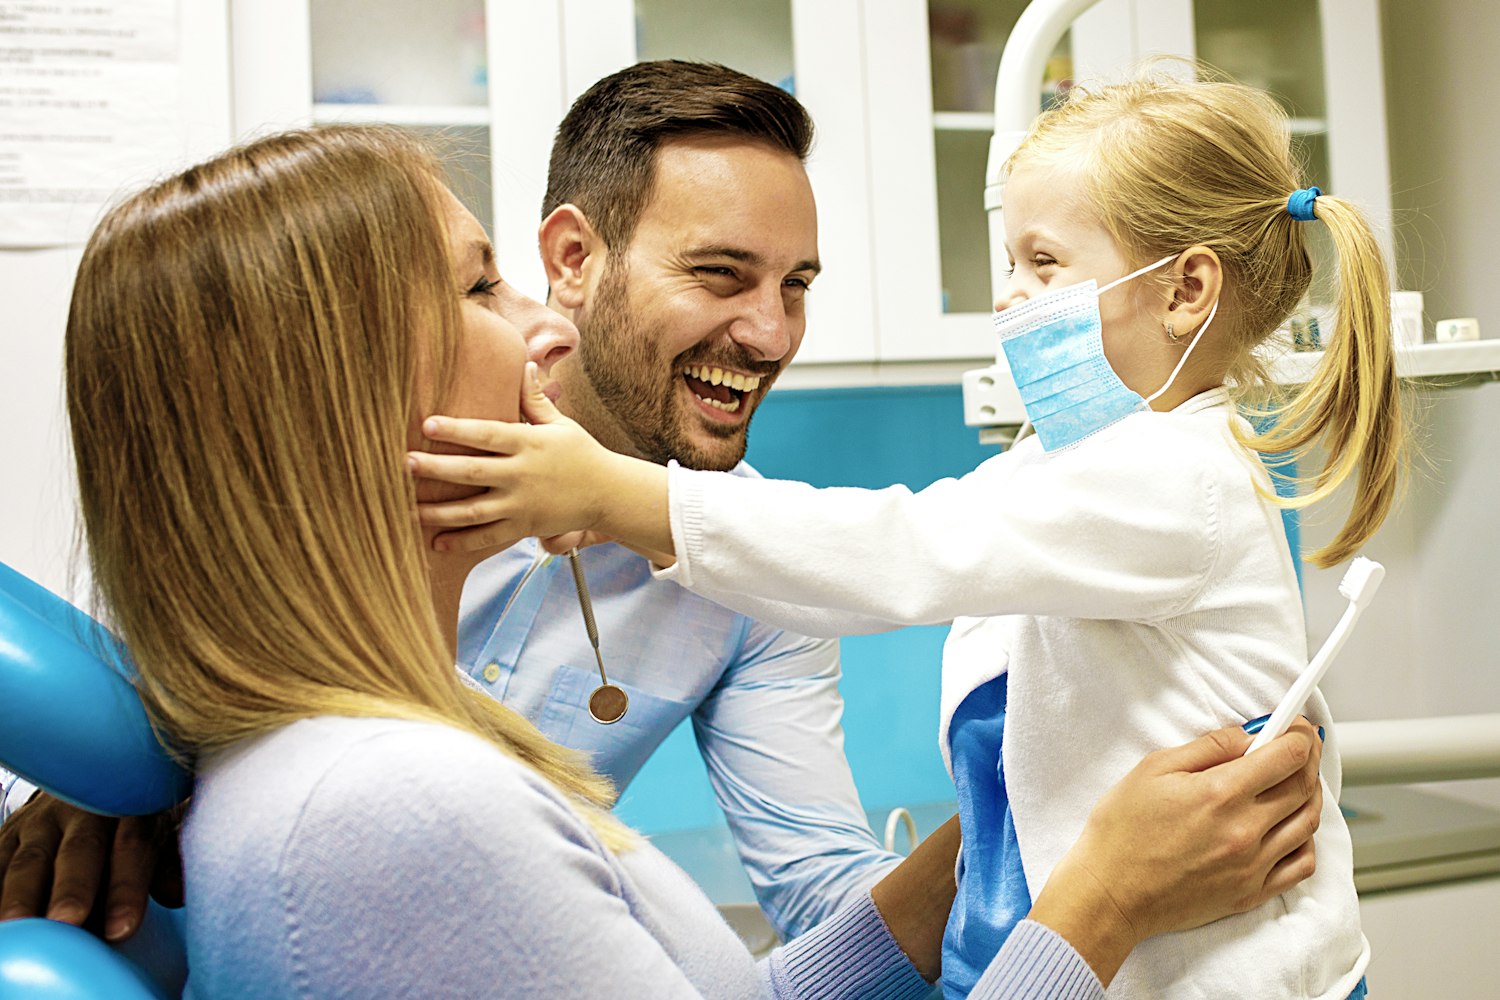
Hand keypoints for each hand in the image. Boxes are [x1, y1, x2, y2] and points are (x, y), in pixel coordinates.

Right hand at [0, 792, 183, 941]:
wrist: (86, 785)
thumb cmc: (129, 821)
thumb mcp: (157, 833)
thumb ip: (169, 864)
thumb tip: (180, 893)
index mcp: (129, 808)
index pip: (133, 846)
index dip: (127, 888)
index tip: (123, 928)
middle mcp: (82, 810)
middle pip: (79, 850)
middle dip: (73, 887)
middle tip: (68, 920)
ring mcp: (39, 823)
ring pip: (29, 859)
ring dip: (22, 894)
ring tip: (19, 926)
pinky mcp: (8, 837)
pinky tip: (0, 918)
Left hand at [413, 363, 672, 555]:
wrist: (608, 494)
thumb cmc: (580, 453)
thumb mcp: (560, 424)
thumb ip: (535, 399)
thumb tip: (524, 364)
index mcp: (528, 443)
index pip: (487, 434)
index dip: (457, 429)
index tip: (427, 424)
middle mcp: (522, 474)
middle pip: (473, 472)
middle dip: (437, 468)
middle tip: (404, 464)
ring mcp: (522, 504)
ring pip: (474, 511)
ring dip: (439, 511)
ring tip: (407, 509)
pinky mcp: (524, 527)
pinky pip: (488, 537)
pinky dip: (461, 542)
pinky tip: (435, 542)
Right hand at [1028, 720, 1321, 985]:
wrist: (1110, 893)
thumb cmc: (1122, 830)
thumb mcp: (1153, 769)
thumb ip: (1207, 747)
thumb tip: (1247, 736)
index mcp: (1220, 793)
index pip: (1287, 756)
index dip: (1299, 734)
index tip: (1297, 727)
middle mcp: (1245, 829)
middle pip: (1304, 785)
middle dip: (1307, 759)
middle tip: (1298, 747)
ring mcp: (1253, 865)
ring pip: (1308, 822)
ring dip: (1311, 795)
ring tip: (1295, 782)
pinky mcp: (1251, 892)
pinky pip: (1301, 864)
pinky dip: (1306, 839)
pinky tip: (1289, 827)